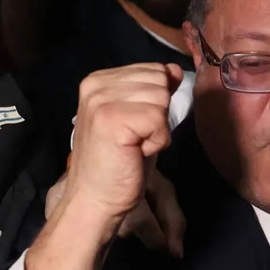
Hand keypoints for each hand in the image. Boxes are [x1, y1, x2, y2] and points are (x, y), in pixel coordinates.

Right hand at [25, 63, 183, 269]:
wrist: (95, 200)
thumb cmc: (118, 162)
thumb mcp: (139, 118)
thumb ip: (153, 91)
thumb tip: (174, 69)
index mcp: (98, 80)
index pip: (152, 70)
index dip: (155, 102)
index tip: (133, 126)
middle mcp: (96, 85)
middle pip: (159, 82)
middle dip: (158, 114)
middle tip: (134, 138)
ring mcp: (102, 101)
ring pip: (161, 99)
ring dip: (157, 129)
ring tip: (133, 146)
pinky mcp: (113, 120)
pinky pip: (159, 120)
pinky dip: (157, 141)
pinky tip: (135, 152)